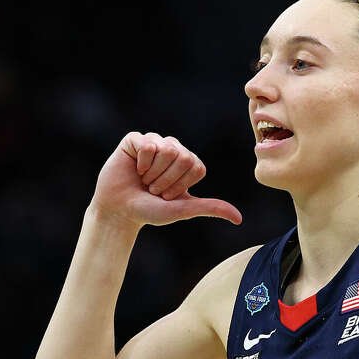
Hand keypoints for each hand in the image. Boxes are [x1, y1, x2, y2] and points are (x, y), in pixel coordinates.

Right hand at [89, 131, 241, 229]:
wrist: (119, 210)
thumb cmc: (150, 210)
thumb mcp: (183, 209)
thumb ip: (210, 207)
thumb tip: (238, 218)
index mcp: (188, 163)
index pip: (196, 167)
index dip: (181, 186)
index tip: (167, 195)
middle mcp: (173, 149)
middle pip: (183, 157)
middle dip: (167, 180)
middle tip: (153, 187)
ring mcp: (154, 142)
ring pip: (167, 149)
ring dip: (153, 173)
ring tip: (144, 179)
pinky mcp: (135, 140)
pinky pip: (148, 145)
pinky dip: (141, 163)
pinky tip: (134, 169)